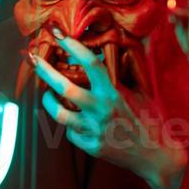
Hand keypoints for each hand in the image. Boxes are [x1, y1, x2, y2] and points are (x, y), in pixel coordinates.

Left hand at [30, 33, 186, 188]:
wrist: (156, 155)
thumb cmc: (151, 119)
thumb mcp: (142, 92)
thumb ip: (126, 73)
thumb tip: (114, 50)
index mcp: (114, 93)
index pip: (90, 64)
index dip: (72, 46)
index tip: (58, 33)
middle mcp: (101, 110)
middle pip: (65, 88)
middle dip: (45, 71)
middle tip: (32, 58)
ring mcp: (94, 130)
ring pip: (59, 114)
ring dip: (48, 101)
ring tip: (46, 93)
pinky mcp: (90, 147)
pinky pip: (71, 133)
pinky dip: (70, 124)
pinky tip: (75, 119)